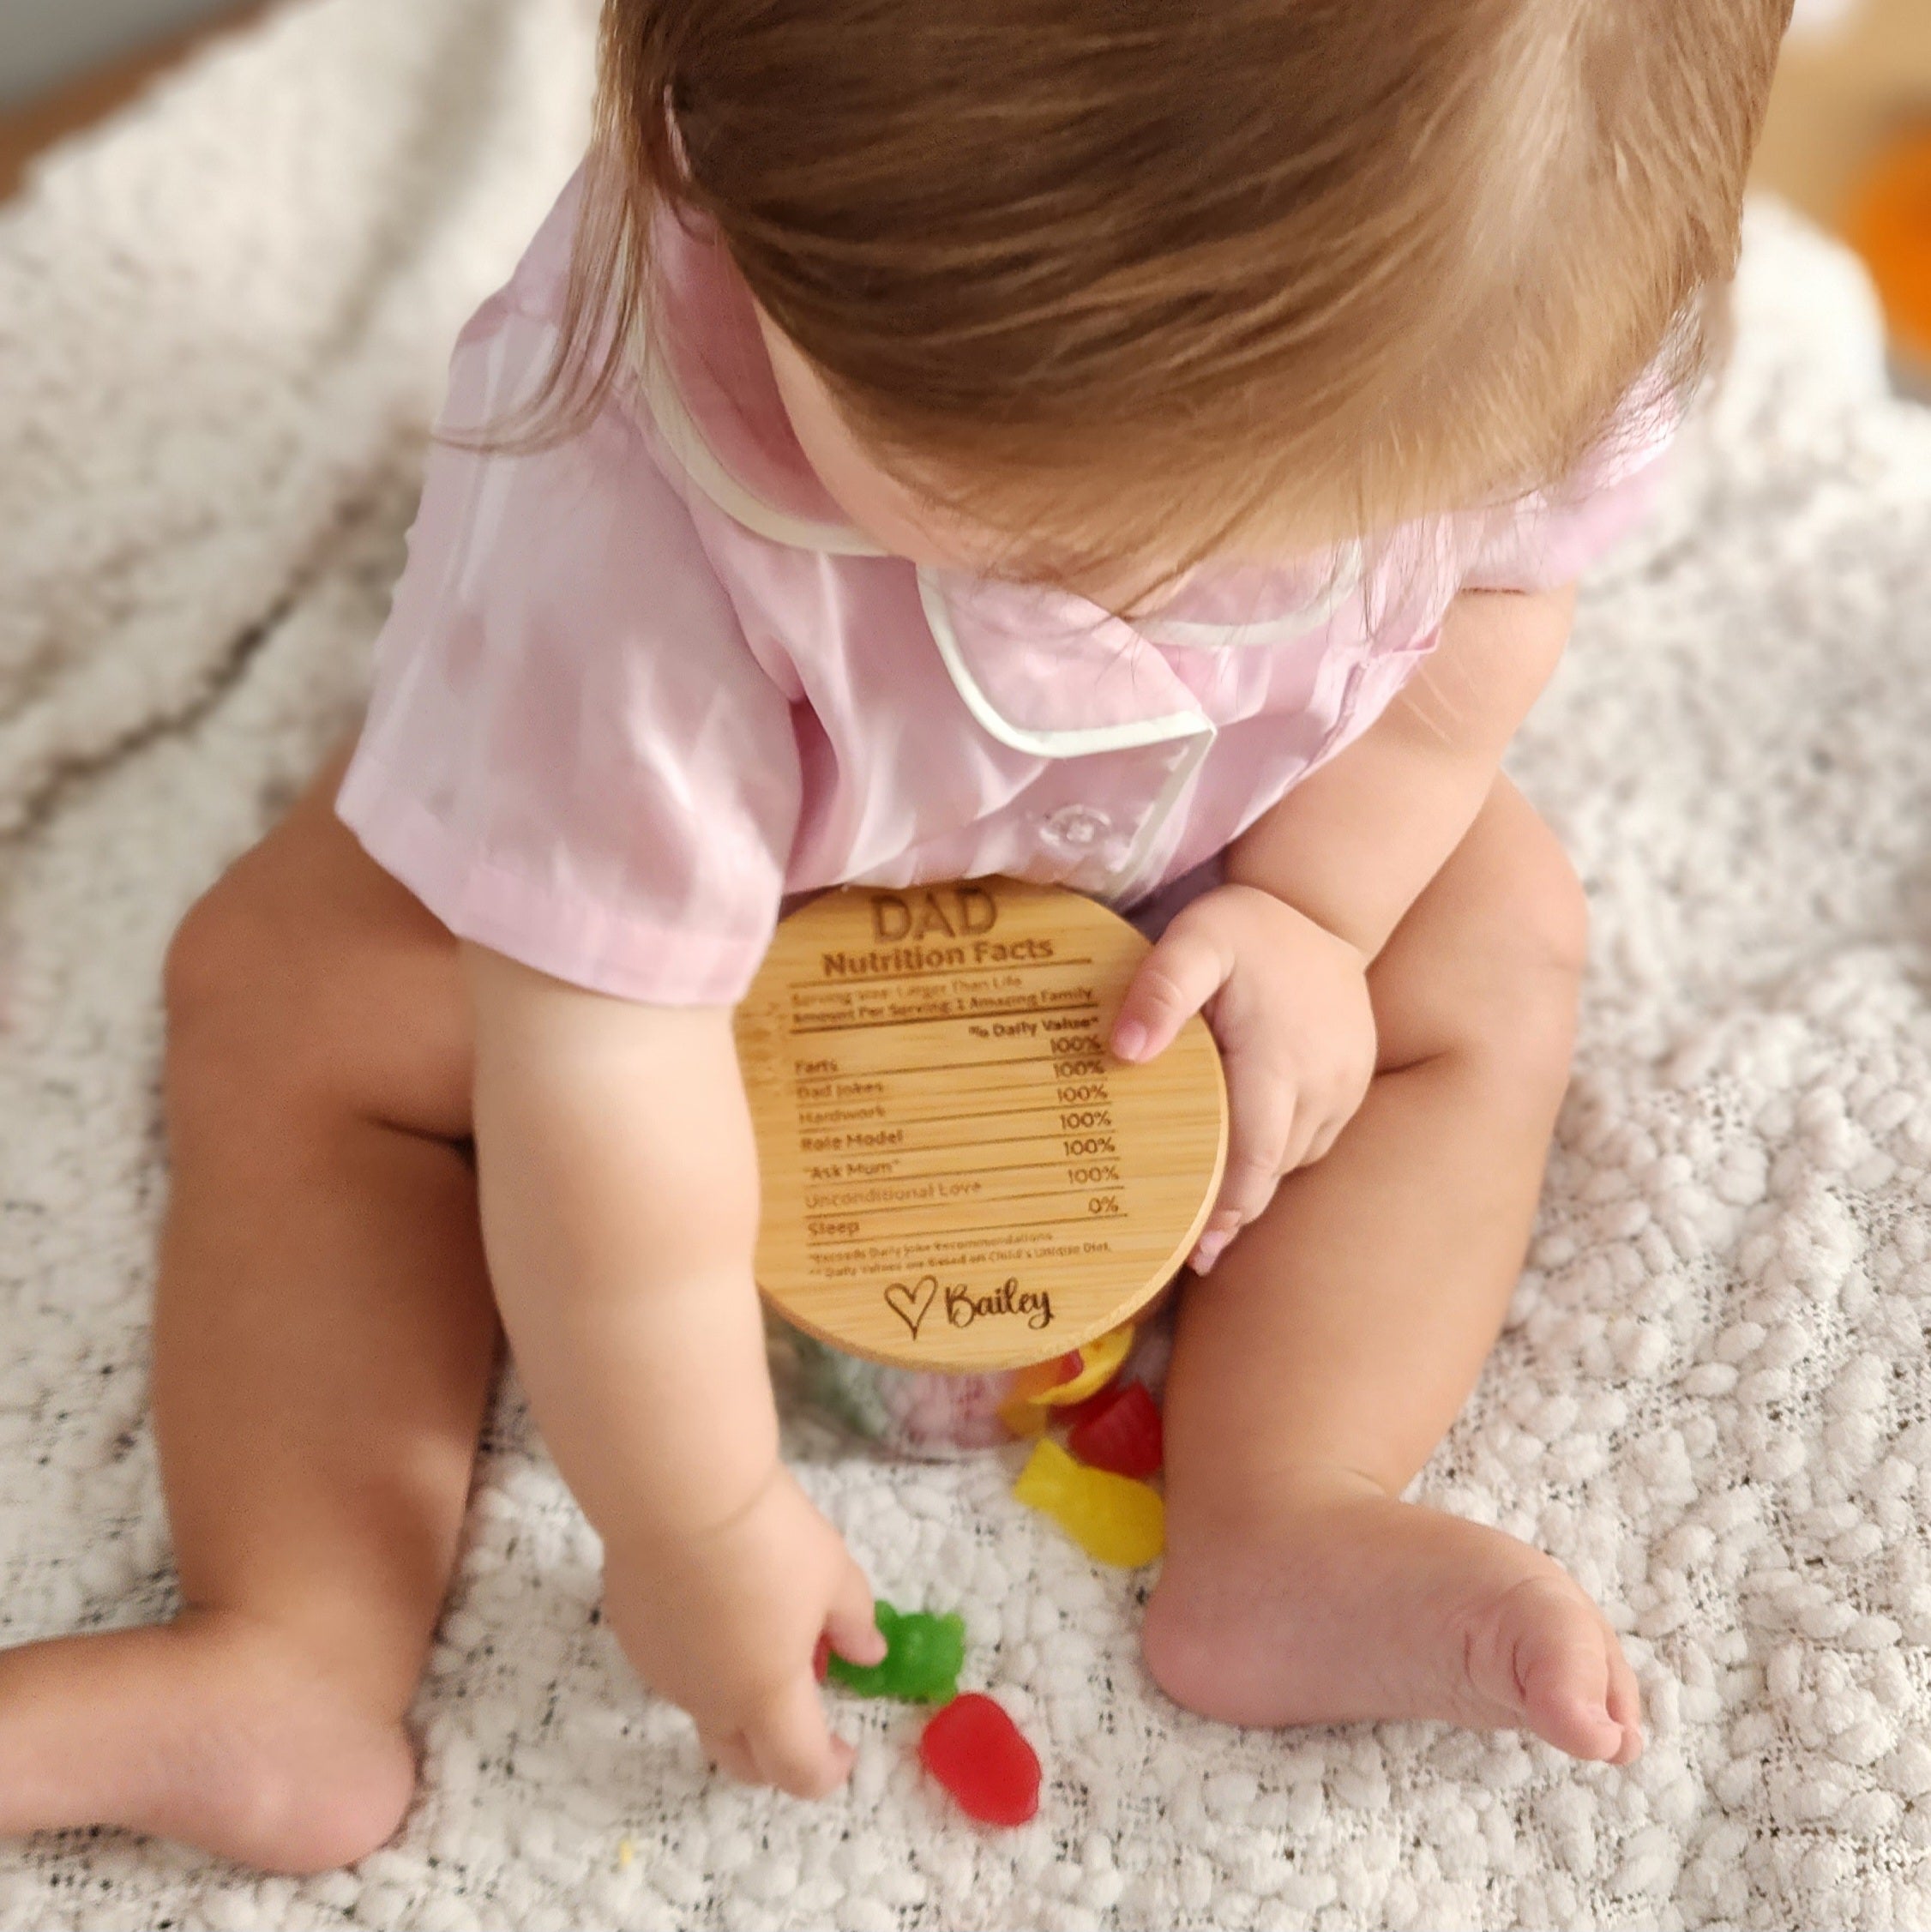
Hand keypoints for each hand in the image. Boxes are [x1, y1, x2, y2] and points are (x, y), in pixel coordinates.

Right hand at [602, 1465, 885, 1796]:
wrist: (678, 1491)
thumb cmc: (768, 1537)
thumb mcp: (833, 1575)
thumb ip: (854, 1623)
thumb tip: (867, 1653)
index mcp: (765, 1697)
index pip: (797, 1770)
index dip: (827, 1770)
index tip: (846, 1748)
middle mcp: (708, 1699)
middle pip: (739, 1760)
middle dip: (775, 1757)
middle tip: (804, 1715)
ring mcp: (662, 1669)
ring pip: (705, 1706)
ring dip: (738, 1694)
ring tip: (762, 1626)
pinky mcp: (632, 1632)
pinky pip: (674, 1664)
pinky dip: (702, 1655)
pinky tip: (714, 1598)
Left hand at [1111, 883, 1375, 1272]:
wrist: (1324, 904)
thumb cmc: (1248, 927)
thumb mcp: (1194, 941)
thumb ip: (1160, 992)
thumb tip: (1125, 1051)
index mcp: (1278, 1061)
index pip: (1252, 1158)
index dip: (1225, 1209)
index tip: (1195, 1250)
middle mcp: (1321, 1084)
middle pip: (1272, 1170)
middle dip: (1233, 1210)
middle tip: (1192, 1253)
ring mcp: (1345, 1087)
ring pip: (1294, 1160)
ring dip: (1255, 1183)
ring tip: (1211, 1217)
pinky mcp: (1354, 1083)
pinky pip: (1313, 1138)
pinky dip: (1278, 1155)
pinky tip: (1245, 1165)